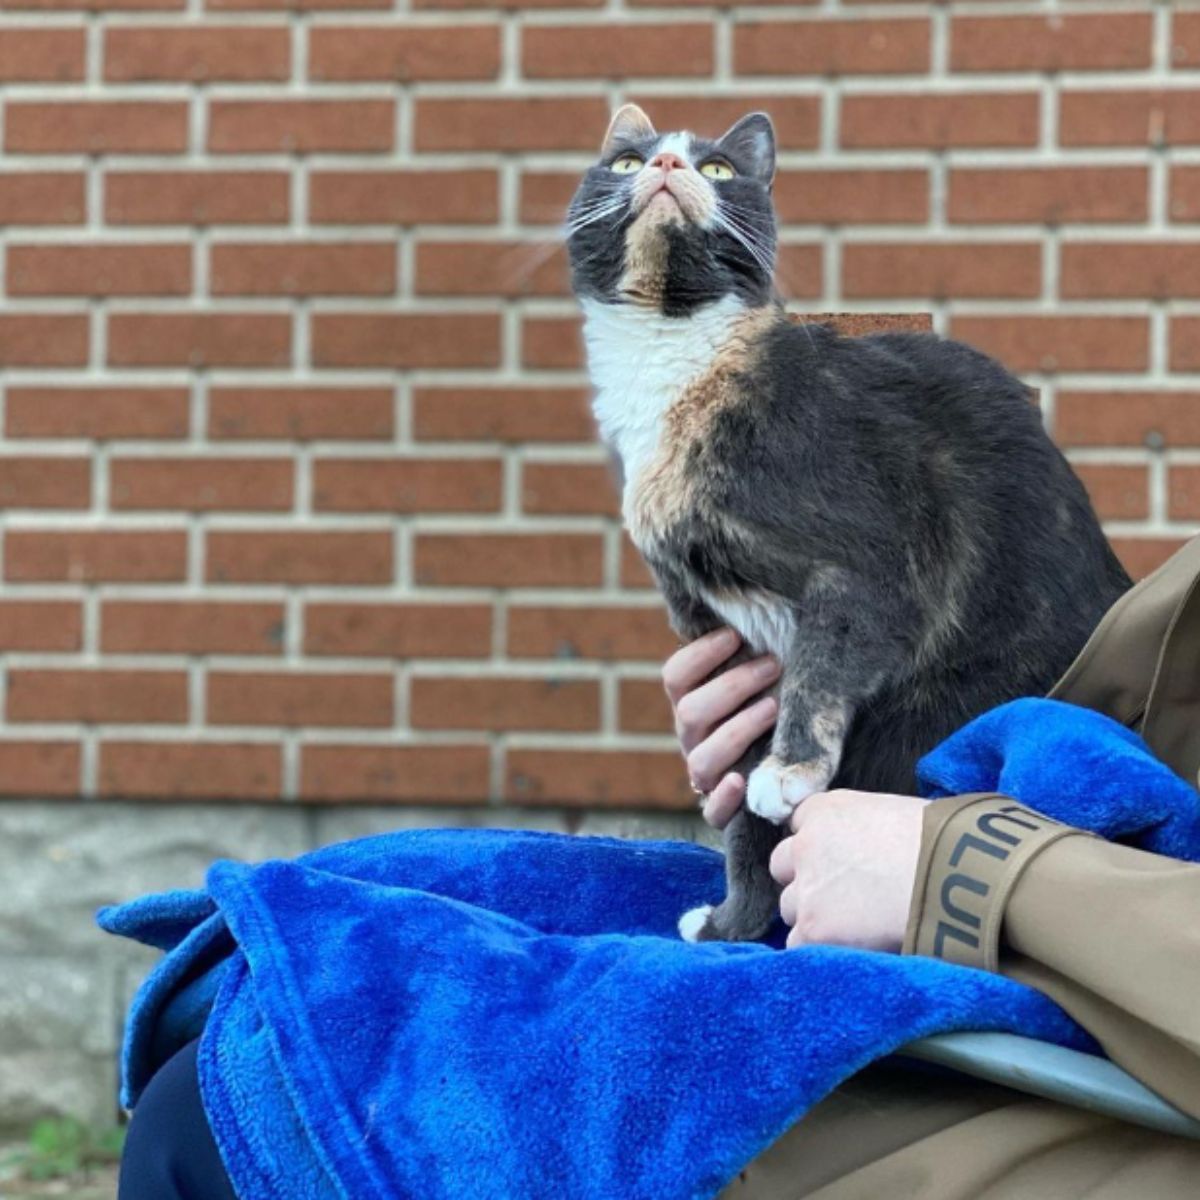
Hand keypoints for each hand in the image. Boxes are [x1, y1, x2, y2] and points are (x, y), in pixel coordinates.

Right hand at [661, 628, 779, 828]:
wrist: (785, 772)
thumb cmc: (774, 708)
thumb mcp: (759, 680)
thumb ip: (751, 653)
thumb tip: (762, 603)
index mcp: (692, 704)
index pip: (675, 676)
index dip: (701, 655)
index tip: (735, 636)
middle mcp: (691, 739)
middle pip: (690, 711)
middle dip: (733, 685)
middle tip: (772, 665)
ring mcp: (704, 775)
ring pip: (701, 758)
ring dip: (737, 729)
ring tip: (774, 707)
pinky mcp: (721, 809)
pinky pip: (711, 811)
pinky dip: (724, 798)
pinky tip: (742, 781)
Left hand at [769, 789, 927, 952]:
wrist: (951, 878)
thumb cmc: (938, 842)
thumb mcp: (890, 812)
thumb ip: (860, 827)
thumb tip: (864, 846)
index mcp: (824, 810)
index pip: (798, 826)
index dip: (819, 846)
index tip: (839, 861)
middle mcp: (805, 844)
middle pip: (784, 866)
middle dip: (807, 880)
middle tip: (842, 896)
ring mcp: (806, 888)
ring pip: (791, 907)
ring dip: (813, 916)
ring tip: (854, 927)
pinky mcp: (813, 928)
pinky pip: (799, 945)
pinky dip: (819, 949)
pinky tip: (848, 950)